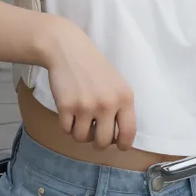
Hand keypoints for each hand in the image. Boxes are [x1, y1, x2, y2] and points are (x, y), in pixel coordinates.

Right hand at [43, 17, 135, 150]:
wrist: (69, 50)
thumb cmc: (94, 68)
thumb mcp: (117, 84)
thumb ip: (121, 108)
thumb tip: (120, 138)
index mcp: (125, 98)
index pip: (128, 133)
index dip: (122, 144)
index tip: (117, 146)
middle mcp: (108, 104)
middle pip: (103, 142)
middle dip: (97, 142)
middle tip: (93, 133)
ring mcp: (86, 106)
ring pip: (82, 138)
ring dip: (79, 132)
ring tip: (80, 118)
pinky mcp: (66, 106)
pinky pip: (66, 130)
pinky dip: (66, 125)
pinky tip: (68, 111)